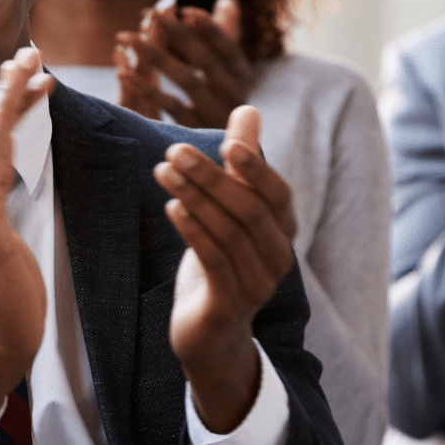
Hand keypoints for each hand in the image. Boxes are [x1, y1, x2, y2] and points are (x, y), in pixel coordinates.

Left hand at [116, 0, 253, 127]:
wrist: (226, 151)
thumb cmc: (222, 100)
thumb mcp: (229, 70)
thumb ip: (227, 34)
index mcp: (242, 74)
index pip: (229, 47)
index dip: (210, 28)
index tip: (186, 9)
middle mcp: (234, 94)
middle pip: (205, 60)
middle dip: (178, 34)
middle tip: (151, 13)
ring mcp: (214, 113)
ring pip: (185, 80)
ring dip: (156, 55)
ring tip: (127, 37)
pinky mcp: (192, 131)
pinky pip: (167, 106)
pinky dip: (145, 88)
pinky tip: (123, 72)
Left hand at [154, 105, 296, 431]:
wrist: (212, 335)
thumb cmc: (222, 263)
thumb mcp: (230, 211)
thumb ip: (240, 164)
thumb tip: (247, 109)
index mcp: (282, 232)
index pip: (277, 193)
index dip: (254, 167)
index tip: (225, 142)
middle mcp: (277, 257)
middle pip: (248, 208)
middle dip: (210, 176)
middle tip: (173, 151)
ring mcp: (256, 284)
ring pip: (227, 232)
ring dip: (192, 197)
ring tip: (162, 171)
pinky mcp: (229, 303)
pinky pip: (212, 259)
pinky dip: (192, 230)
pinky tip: (171, 207)